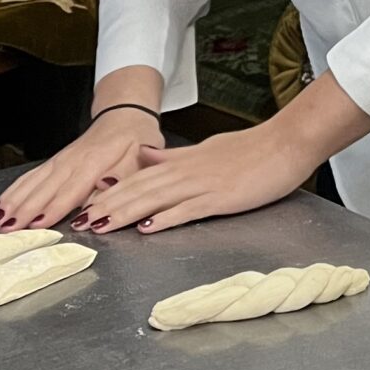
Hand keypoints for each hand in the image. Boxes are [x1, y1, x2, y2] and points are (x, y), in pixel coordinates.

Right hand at [0, 109, 159, 229]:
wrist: (125, 116)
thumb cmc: (136, 141)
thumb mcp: (139, 158)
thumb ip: (122, 176)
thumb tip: (103, 188)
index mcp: (95, 161)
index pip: (72, 188)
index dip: (54, 207)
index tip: (38, 224)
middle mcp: (72, 160)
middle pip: (45, 188)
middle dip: (24, 209)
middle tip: (5, 228)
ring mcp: (60, 160)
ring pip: (33, 182)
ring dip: (13, 200)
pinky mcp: (54, 161)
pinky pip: (31, 176)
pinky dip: (14, 189)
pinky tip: (0, 203)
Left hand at [74, 119, 319, 237]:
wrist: (288, 142)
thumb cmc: (254, 148)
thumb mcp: (207, 149)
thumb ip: (174, 157)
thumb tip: (144, 155)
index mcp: (184, 162)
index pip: (139, 177)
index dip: (111, 192)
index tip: (86, 204)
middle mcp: (188, 171)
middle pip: (140, 188)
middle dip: (108, 205)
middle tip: (80, 221)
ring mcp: (204, 184)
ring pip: (157, 198)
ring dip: (127, 213)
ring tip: (101, 226)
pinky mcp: (222, 197)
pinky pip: (189, 209)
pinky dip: (167, 218)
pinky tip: (148, 227)